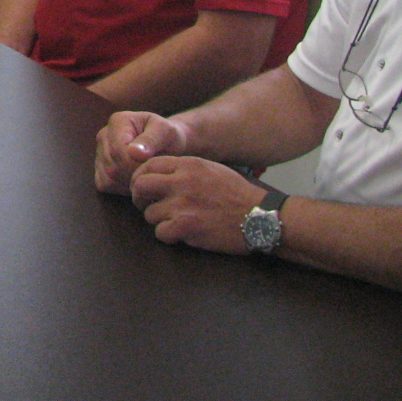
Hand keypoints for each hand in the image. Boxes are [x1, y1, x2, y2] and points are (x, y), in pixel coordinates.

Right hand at [94, 111, 188, 194]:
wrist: (166, 144)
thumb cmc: (168, 136)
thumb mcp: (166, 132)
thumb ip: (151, 140)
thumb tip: (133, 152)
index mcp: (117, 121)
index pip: (118, 150)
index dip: (137, 164)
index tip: (154, 167)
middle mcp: (104, 136)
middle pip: (113, 166)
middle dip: (135, 175)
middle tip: (153, 173)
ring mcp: (99, 152)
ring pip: (108, 178)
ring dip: (130, 183)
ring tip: (146, 175)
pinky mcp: (99, 168)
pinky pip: (105, 185)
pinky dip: (122, 188)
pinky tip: (137, 181)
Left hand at [129, 156, 265, 255]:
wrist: (261, 217)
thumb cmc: (238, 194)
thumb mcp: (211, 169)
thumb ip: (184, 169)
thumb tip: (157, 174)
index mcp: (188, 165)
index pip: (148, 165)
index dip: (141, 177)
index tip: (143, 188)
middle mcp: (182, 182)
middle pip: (141, 186)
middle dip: (140, 198)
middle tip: (147, 205)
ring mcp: (183, 204)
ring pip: (149, 213)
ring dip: (158, 220)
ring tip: (175, 221)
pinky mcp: (187, 227)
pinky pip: (160, 232)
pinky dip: (168, 235)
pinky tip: (181, 234)